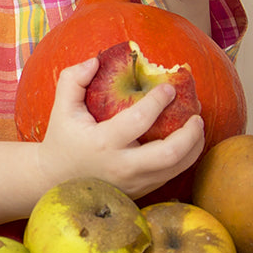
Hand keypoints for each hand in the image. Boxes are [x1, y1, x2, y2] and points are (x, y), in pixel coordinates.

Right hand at [35, 58, 204, 197]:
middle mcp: (122, 165)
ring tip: (196, 127)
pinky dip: (184, 157)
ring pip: (177, 168)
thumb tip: (96, 61)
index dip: (158, 101)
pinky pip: (171, 175)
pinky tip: (185, 142)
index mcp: (103, 142)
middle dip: (190, 133)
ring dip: (194, 146)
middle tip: (195, 114)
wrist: (55, 179)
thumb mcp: (62, 108)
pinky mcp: (140, 190)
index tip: (169, 88)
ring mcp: (133, 182)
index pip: (139, 120)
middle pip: (169, 153)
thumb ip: (73, 80)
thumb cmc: (62, 138)